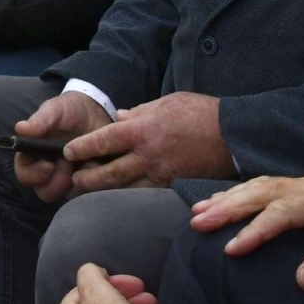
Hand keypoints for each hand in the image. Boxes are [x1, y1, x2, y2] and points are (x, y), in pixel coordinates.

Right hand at [13, 91, 112, 203]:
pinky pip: (87, 192)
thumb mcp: (54, 110)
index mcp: (33, 155)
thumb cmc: (69, 110)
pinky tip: (96, 164)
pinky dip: (92, 182)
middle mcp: (47, 171)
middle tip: (68, 164)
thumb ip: (39, 120)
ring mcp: (67, 178)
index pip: (25, 175)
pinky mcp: (86, 182)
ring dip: (74, 183)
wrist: (97, 112)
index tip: (49, 164)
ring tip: (84, 162)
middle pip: (44, 192)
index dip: (34, 175)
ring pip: (65, 196)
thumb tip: (20, 128)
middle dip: (56, 182)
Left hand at [65, 91, 235, 193]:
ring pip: (126, 189)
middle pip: (109, 173)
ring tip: (88, 196)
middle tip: (71, 181)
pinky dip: (132, 197)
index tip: (68, 152)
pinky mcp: (175, 186)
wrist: (235, 135)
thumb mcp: (166, 102)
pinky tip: (121, 201)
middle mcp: (147, 155)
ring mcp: (162, 174)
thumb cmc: (201, 113)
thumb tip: (121, 116)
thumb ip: (140, 112)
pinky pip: (148, 194)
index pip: (103, 141)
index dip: (82, 148)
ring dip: (105, 193)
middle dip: (87, 179)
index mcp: (142, 130)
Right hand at [189, 173, 303, 289]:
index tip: (232, 249)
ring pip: (263, 184)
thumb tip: (302, 278)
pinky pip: (270, 186)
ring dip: (230, 197)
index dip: (256, 229)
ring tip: (199, 212)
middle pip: (265, 190)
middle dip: (229, 206)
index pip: (285, 210)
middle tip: (198, 223)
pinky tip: (226, 201)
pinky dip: (243, 193)